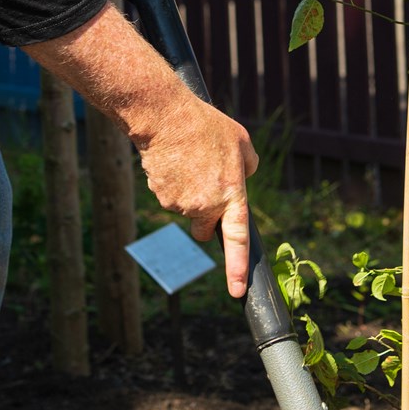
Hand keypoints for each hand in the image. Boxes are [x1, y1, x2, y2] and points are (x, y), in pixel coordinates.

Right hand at [133, 88, 257, 297]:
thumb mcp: (240, 141)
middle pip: (204, 229)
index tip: (236, 292)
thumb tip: (243, 180)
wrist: (165, 117)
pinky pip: (170, 196)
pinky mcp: (161, 196)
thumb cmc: (206, 125)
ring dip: (188, 192)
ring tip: (189, 160)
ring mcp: (181, 204)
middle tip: (205, 186)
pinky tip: (174, 161)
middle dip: (205, 219)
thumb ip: (247, 166)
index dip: (237, 268)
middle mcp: (206, 205)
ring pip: (186, 209)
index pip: (237, 239)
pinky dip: (172, 183)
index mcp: (231, 194)